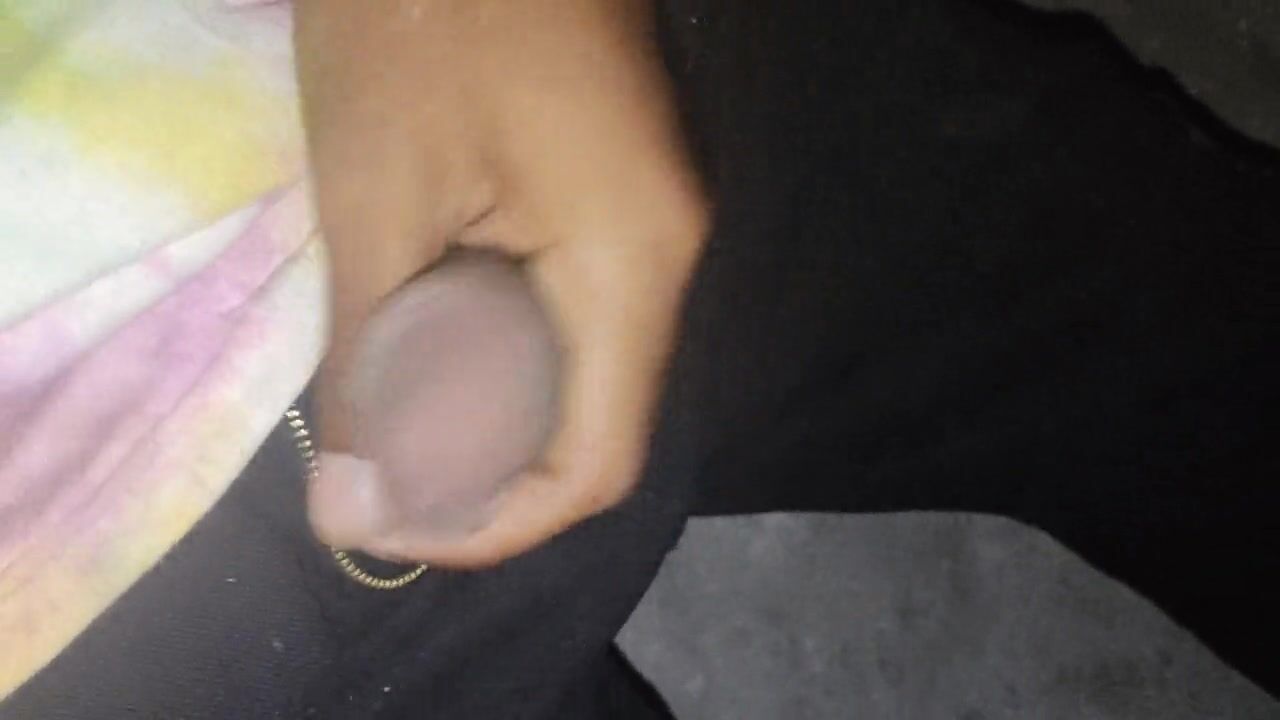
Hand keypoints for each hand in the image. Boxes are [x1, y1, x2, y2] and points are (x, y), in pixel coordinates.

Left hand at [295, 0, 705, 566]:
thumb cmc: (418, 23)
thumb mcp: (376, 199)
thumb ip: (373, 361)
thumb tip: (351, 501)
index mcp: (630, 265)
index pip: (595, 461)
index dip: (497, 524)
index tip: (392, 526)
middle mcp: (669, 257)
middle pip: (597, 422)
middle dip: (485, 473)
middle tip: (378, 476)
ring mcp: (655, 220)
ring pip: (586, 368)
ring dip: (493, 410)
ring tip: (394, 414)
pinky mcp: (622, 191)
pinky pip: (577, 308)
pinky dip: (506, 347)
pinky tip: (434, 333)